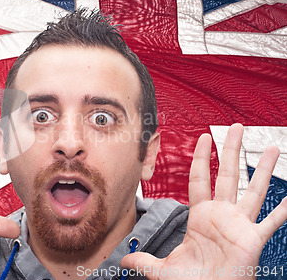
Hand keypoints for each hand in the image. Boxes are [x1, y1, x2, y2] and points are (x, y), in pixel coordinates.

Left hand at [121, 123, 286, 278]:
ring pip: (254, 190)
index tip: (205, 137)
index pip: (200, 178)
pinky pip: (272, 221)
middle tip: (237, 127)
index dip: (201, 157)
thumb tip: (123, 259)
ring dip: (263, 169)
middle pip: (228, 174)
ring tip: (273, 148)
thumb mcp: (163, 269)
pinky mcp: (253, 239)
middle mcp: (221, 215)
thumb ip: (144, 260)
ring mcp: (239, 225)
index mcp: (200, 215)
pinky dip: (284, 210)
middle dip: (232, 150)